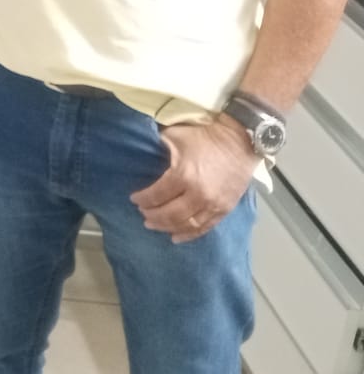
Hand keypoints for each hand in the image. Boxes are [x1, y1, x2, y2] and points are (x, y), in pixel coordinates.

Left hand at [131, 117, 259, 243]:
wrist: (240, 142)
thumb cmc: (205, 137)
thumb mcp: (175, 136)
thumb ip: (157, 146)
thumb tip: (143, 150)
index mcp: (183, 176)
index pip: (156, 195)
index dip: (142, 199)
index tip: (134, 199)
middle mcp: (198, 195)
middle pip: (169, 214)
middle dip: (152, 216)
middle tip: (143, 214)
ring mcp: (213, 205)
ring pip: (186, 224)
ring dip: (167, 227)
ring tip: (154, 225)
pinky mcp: (225, 209)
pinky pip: (204, 228)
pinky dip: (189, 235)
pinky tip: (176, 237)